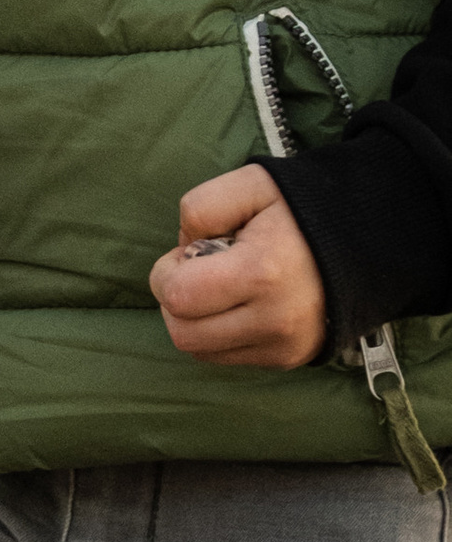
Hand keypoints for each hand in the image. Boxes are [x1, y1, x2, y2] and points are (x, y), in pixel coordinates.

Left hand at [150, 166, 327, 369]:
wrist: (373, 237)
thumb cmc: (305, 207)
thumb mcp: (252, 183)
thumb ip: (202, 207)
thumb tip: (183, 250)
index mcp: (262, 273)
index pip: (177, 296)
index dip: (167, 272)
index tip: (189, 252)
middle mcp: (275, 320)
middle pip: (183, 333)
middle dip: (177, 299)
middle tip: (201, 270)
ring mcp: (285, 346)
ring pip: (201, 351)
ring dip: (195, 319)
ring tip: (222, 286)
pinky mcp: (291, 358)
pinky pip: (228, 357)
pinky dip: (220, 333)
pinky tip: (241, 302)